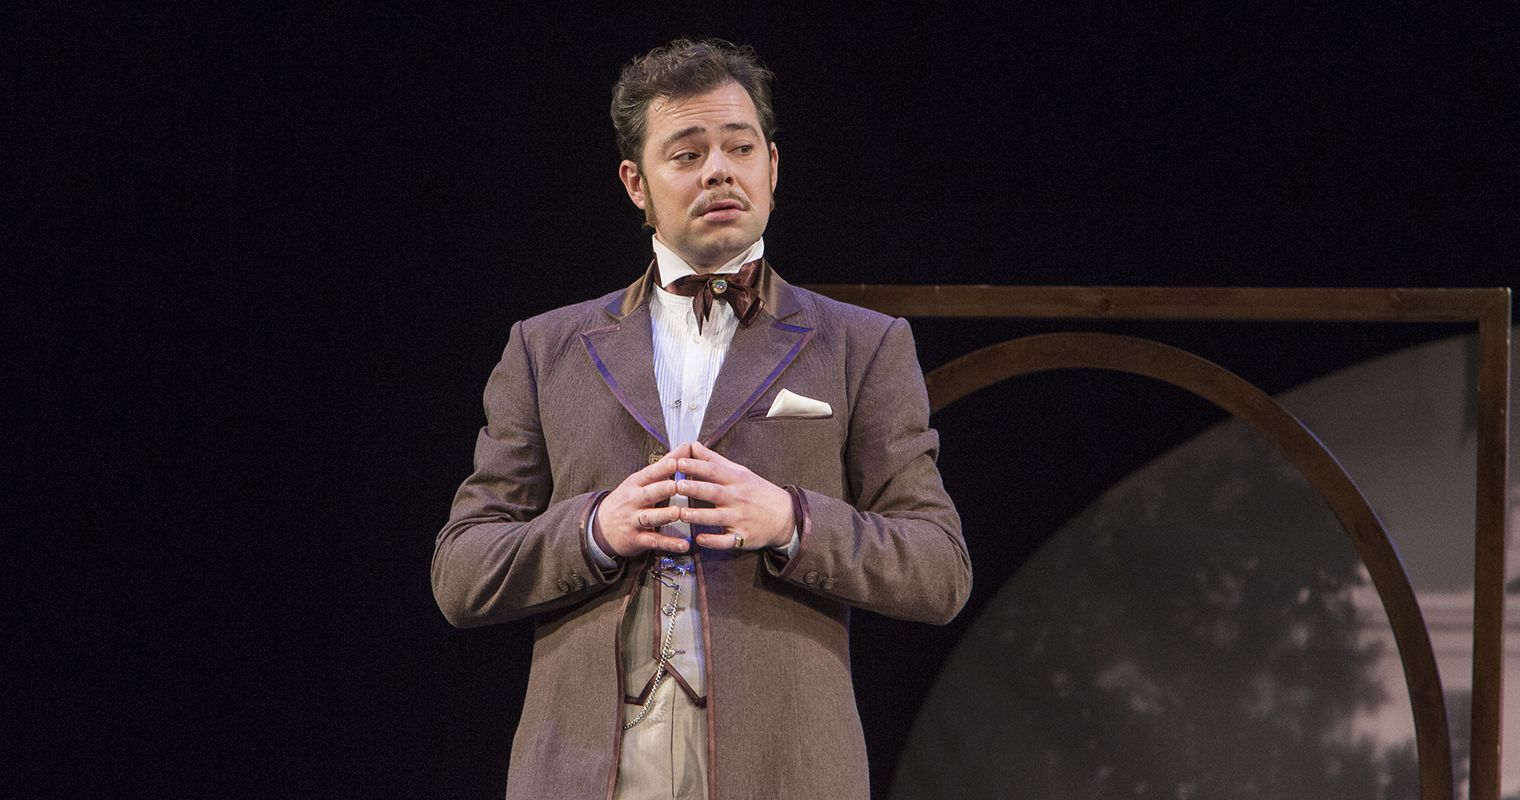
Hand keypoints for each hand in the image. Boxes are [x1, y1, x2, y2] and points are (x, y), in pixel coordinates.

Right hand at [593, 445, 692, 557]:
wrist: (600, 528)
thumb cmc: (627, 500)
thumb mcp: (640, 481)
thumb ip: (665, 466)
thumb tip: (687, 446)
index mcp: (635, 483)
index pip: (649, 474)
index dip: (662, 468)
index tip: (676, 461)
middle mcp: (633, 500)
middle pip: (648, 494)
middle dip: (662, 490)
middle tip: (677, 485)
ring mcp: (634, 520)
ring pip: (650, 517)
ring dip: (664, 515)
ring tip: (678, 513)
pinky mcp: (637, 539)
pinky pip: (655, 541)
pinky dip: (669, 544)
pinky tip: (684, 544)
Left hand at [674, 441, 793, 550]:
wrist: (785, 516)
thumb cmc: (758, 491)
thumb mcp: (741, 472)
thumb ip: (714, 460)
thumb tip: (693, 445)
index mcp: (737, 480)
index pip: (714, 470)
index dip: (697, 466)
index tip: (679, 462)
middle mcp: (738, 498)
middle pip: (714, 492)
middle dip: (696, 488)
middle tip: (677, 486)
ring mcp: (740, 518)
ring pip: (717, 517)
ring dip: (698, 516)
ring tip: (681, 513)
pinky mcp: (742, 537)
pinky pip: (726, 540)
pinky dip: (713, 541)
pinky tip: (699, 539)